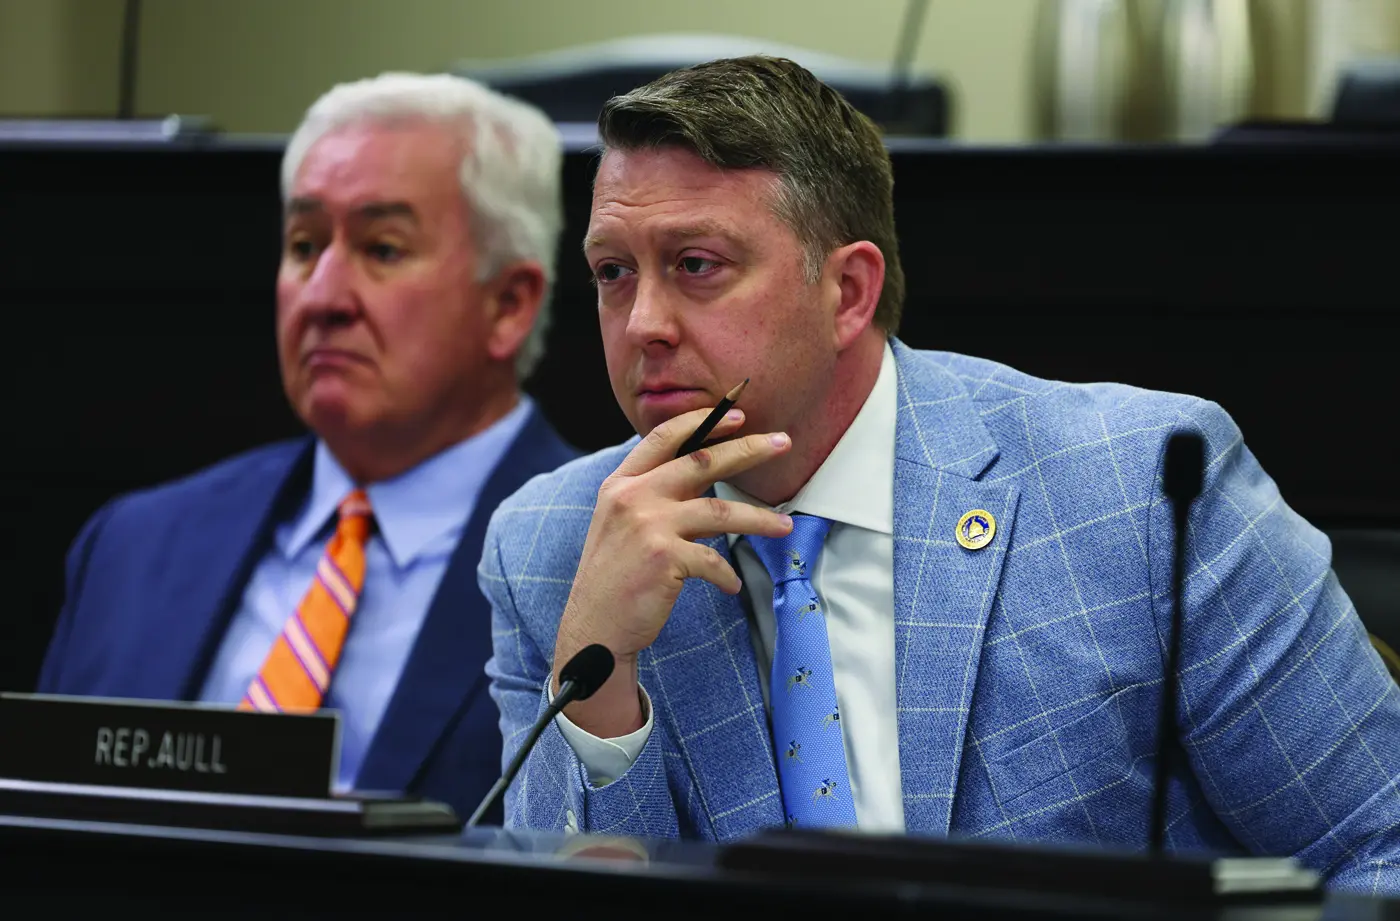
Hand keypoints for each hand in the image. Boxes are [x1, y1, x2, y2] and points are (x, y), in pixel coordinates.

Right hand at [553, 406, 793, 737]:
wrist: (594, 628)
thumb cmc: (614, 578)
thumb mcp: (622, 524)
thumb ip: (653, 496)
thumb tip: (702, 475)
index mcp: (620, 484)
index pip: (664, 437)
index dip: (702, 421)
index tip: (736, 415)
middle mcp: (632, 497)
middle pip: (701, 461)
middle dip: (747, 449)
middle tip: (782, 442)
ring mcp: (648, 525)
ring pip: (719, 510)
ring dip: (759, 518)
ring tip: (785, 526)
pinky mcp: (664, 557)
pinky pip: (713, 560)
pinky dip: (727, 575)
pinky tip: (731, 586)